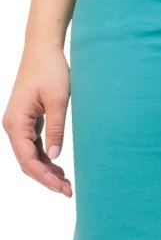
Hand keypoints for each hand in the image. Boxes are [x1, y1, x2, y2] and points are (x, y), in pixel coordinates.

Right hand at [2, 41, 71, 195]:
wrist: (43, 49)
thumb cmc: (50, 70)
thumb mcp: (58, 100)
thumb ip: (56, 128)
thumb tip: (55, 156)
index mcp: (16, 123)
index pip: (27, 159)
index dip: (44, 177)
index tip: (61, 187)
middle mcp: (12, 126)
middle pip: (27, 162)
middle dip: (46, 178)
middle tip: (69, 191)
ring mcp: (18, 124)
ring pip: (30, 157)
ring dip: (46, 171)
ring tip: (67, 184)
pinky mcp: (27, 122)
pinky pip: (33, 147)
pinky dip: (46, 159)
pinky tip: (60, 169)